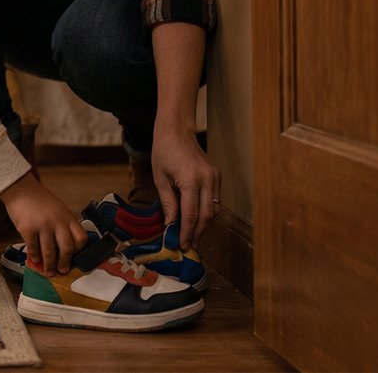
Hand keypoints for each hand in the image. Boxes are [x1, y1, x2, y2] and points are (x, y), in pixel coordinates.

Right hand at [0, 172, 84, 273]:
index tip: (74, 256)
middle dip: (65, 263)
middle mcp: (57, 221)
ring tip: (49, 271)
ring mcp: (42, 225)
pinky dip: (35, 257)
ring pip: (49, 252)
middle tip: (62, 270)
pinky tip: (35, 260)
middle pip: (67, 248)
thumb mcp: (57, 209)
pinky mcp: (28, 228)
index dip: (79, 250)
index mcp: (67, 217)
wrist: (20, 188)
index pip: (81, 237)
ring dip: (49, 265)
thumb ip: (62, 225)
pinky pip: (33, 248)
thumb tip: (63, 247)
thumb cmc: (39, 199)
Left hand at [151, 127, 221, 248]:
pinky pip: (215, 200)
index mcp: (191, 180)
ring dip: (204, 224)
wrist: (177, 130)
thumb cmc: (163, 152)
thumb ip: (168, 204)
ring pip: (214, 210)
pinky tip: (197, 219)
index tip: (181, 246)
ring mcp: (215, 177)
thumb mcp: (160, 180)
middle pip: (207, 216)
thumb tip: (171, 227)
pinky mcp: (217, 176)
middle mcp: (208, 180)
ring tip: (191, 236)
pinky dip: (207, 212)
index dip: (187, 233)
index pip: (191, 215)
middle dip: (197, 233)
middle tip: (187, 245)